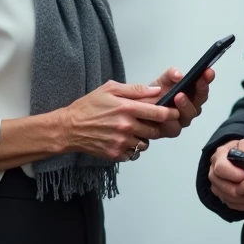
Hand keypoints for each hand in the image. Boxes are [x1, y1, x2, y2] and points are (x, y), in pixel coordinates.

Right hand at [59, 81, 179, 161]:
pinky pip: (134, 153)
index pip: (158, 113)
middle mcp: (126, 126)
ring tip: (132, 130)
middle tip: (147, 122)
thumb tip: (156, 90)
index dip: (170, 113)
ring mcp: (121, 142)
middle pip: (155, 130)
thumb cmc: (89, 107)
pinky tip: (123, 140)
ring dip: (143, 138)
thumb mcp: (109, 89)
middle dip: (155, 126)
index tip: (174, 112)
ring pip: (145, 143)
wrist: (69, 128)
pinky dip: (132, 148)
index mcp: (126, 108)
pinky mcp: (116, 154)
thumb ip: (135, 90)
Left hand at [151, 66, 215, 137]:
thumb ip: (171, 74)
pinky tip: (165, 113)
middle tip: (198, 80)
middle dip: (200, 89)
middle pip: (200, 100)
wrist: (142, 107)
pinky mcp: (172, 131)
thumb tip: (179, 75)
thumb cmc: (155, 93)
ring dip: (185, 105)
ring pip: (189, 114)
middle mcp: (191, 107)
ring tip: (179, 96)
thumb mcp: (163, 80)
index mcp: (192, 93)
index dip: (207, 79)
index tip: (208, 71)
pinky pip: (175, 127)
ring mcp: (183, 120)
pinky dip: (171, 120)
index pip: (203, 85)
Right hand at [208, 138, 243, 211]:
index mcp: (219, 156)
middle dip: (240, 189)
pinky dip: (243, 205)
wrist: (238, 156)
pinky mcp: (221, 195)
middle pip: (223, 186)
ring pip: (226, 197)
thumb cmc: (243, 151)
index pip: (220, 168)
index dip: (233, 173)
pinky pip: (230, 204)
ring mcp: (216, 185)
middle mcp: (213, 172)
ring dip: (243, 198)